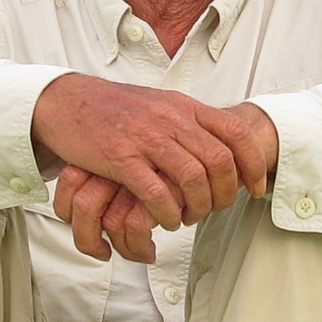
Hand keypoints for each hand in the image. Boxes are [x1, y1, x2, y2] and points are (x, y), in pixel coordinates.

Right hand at [31, 75, 278, 259]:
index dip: (254, 164)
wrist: (66, 101)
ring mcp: (145, 137)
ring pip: (192, 177)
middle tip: (217, 210)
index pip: (235, 132)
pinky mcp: (119, 157)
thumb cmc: (114, 109)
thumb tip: (224, 147)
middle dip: (226, 194)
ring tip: (190, 218)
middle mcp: (169, 118)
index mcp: (184, 106)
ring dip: (198, 206)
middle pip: (219, 160)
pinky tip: (167, 220)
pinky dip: (168, 212)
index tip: (255, 188)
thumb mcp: (160, 105)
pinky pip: (156, 191)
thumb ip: (190, 123)